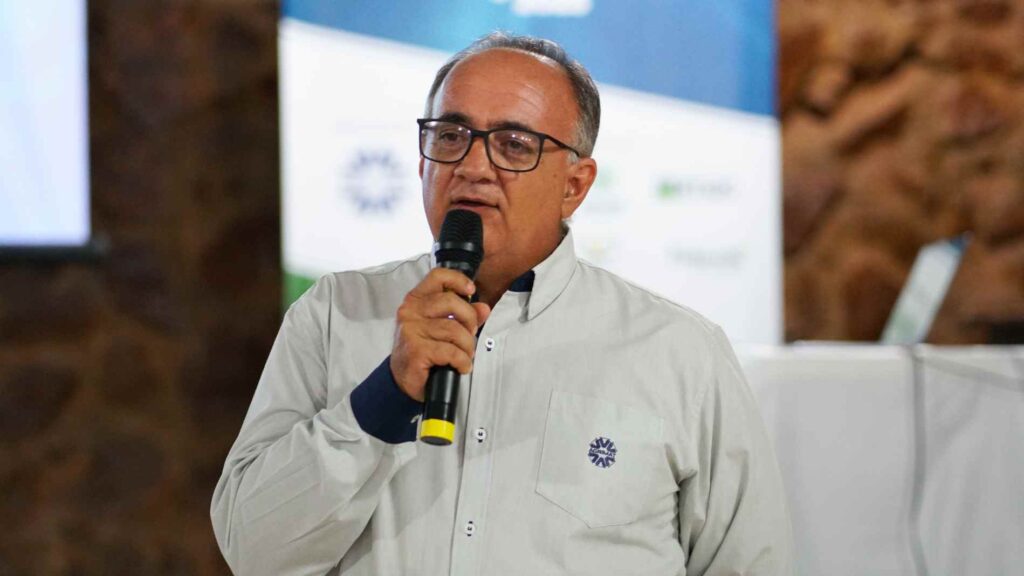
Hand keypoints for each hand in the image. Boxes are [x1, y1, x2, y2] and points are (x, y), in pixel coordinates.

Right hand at [390, 269, 491, 401]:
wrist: (403, 380)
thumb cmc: (423, 350)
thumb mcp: (442, 328)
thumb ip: (463, 316)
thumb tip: (483, 308)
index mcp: (415, 300)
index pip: (437, 277)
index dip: (458, 280)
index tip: (470, 291)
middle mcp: (410, 311)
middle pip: (451, 302)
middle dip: (469, 320)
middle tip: (470, 334)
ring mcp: (411, 330)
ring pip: (454, 330)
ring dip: (467, 346)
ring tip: (465, 355)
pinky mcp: (416, 350)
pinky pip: (451, 351)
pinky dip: (462, 361)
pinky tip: (461, 366)